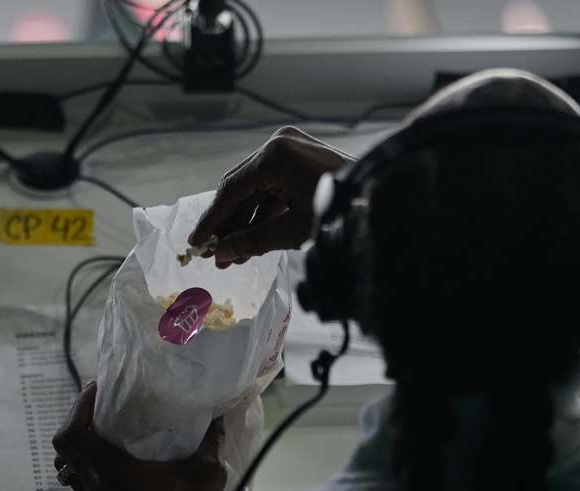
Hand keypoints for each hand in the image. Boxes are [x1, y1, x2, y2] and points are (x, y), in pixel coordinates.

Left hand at [52, 382, 226, 490]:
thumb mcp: (209, 472)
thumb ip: (210, 438)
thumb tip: (216, 411)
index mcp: (114, 473)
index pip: (73, 434)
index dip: (78, 406)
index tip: (98, 388)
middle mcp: (97, 489)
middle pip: (63, 448)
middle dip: (76, 420)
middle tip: (101, 405)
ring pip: (70, 468)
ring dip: (81, 445)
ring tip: (106, 431)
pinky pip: (84, 485)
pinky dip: (90, 466)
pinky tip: (118, 462)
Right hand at [190, 126, 354, 267]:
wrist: (382, 203)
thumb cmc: (339, 213)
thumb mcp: (292, 230)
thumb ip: (252, 241)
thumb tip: (222, 253)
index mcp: (274, 154)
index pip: (232, 189)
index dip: (213, 219)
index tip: (196, 243)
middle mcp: (280, 145)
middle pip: (243, 188)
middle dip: (230, 224)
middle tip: (216, 255)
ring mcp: (294, 151)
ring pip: (259, 191)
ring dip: (247, 223)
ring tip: (234, 257)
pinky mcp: (305, 163)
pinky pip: (276, 190)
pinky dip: (266, 215)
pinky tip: (254, 243)